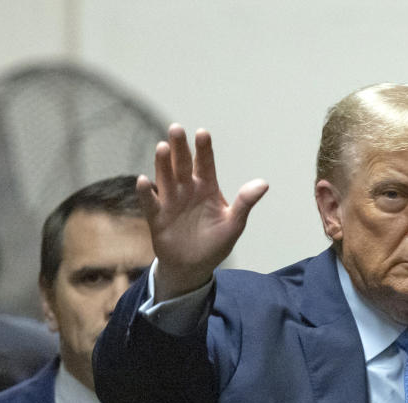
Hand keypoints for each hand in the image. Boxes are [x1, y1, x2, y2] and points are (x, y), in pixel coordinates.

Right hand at [137, 124, 267, 300]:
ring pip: (165, 178)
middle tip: (176, 129)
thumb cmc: (215, 243)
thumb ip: (245, 203)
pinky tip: (143, 180)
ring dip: (162, 164)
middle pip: (182, 164)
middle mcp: (187, 189)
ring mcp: (170, 201)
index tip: (203, 133)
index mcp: (207, 187)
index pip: (205, 163)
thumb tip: (264, 183)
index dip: (204, 149)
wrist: (193, 267)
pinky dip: (146, 192)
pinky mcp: (157, 217)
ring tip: (161, 148)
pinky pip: (150, 203)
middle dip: (179, 148)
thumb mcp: (234, 224)